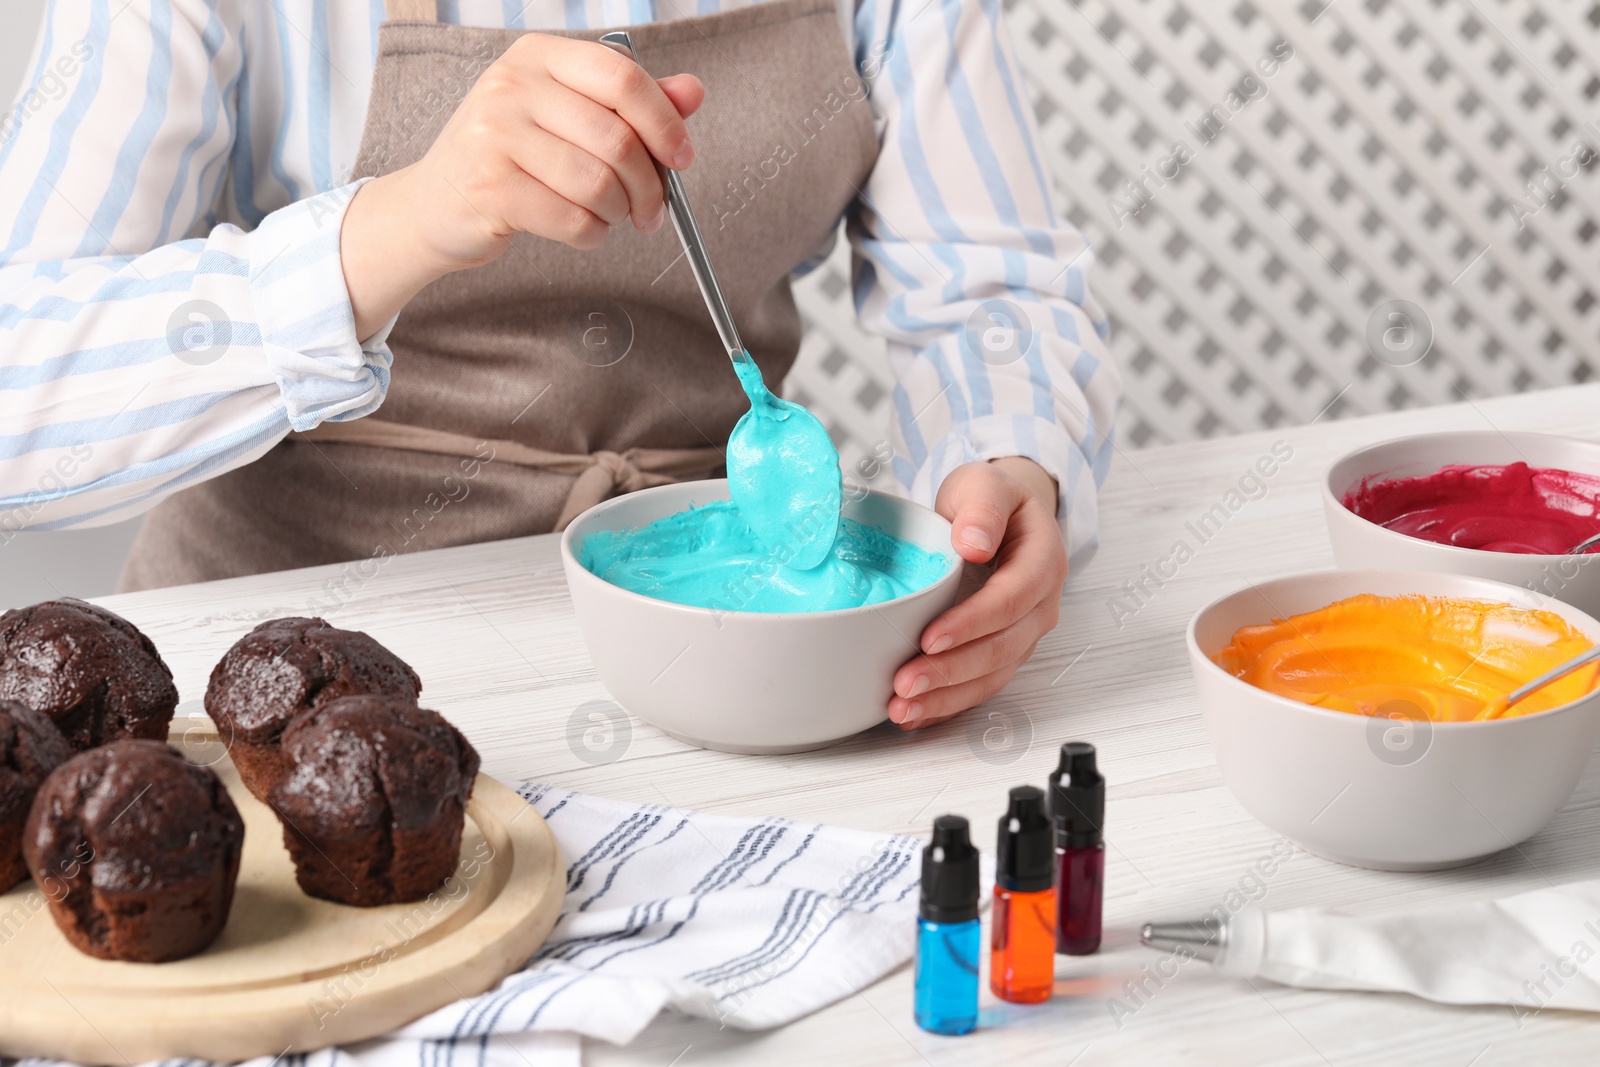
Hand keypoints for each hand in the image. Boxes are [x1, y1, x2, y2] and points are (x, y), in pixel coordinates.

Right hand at [340, 35, 704, 339]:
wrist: (435, 203)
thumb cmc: (510, 157)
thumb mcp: (566, 116)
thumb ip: (629, 104)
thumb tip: (692, 91)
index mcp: (539, 56)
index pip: (622, 78)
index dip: (664, 122)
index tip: (682, 157)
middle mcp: (512, 86)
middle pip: (617, 138)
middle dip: (649, 186)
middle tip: (651, 210)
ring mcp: (494, 135)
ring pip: (597, 183)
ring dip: (618, 213)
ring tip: (610, 217)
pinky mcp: (489, 188)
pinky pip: (572, 219)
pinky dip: (592, 234)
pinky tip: (583, 229)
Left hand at [889, 457, 1065, 729]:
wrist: (999, 516)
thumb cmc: (990, 500)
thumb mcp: (985, 485)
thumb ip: (982, 509)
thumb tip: (974, 543)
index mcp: (1043, 561)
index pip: (1012, 599)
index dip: (973, 623)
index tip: (930, 638)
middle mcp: (1041, 605)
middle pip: (1002, 648)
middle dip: (952, 671)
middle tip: (905, 683)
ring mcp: (1024, 633)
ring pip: (992, 676)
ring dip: (946, 697)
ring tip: (902, 709)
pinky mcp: (1002, 652)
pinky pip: (980, 685)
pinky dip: (947, 703)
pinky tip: (915, 713)